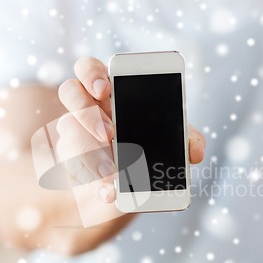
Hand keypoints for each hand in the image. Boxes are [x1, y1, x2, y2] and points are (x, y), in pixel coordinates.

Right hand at [57, 56, 205, 206]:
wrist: (135, 182)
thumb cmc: (152, 147)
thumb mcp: (173, 140)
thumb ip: (186, 139)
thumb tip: (194, 151)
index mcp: (111, 91)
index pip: (89, 68)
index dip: (92, 73)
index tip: (105, 89)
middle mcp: (87, 108)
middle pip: (70, 93)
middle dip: (87, 112)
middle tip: (110, 134)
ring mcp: (75, 134)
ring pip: (68, 133)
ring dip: (90, 153)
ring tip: (112, 172)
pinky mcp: (72, 162)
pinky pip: (72, 168)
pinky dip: (92, 183)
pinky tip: (108, 193)